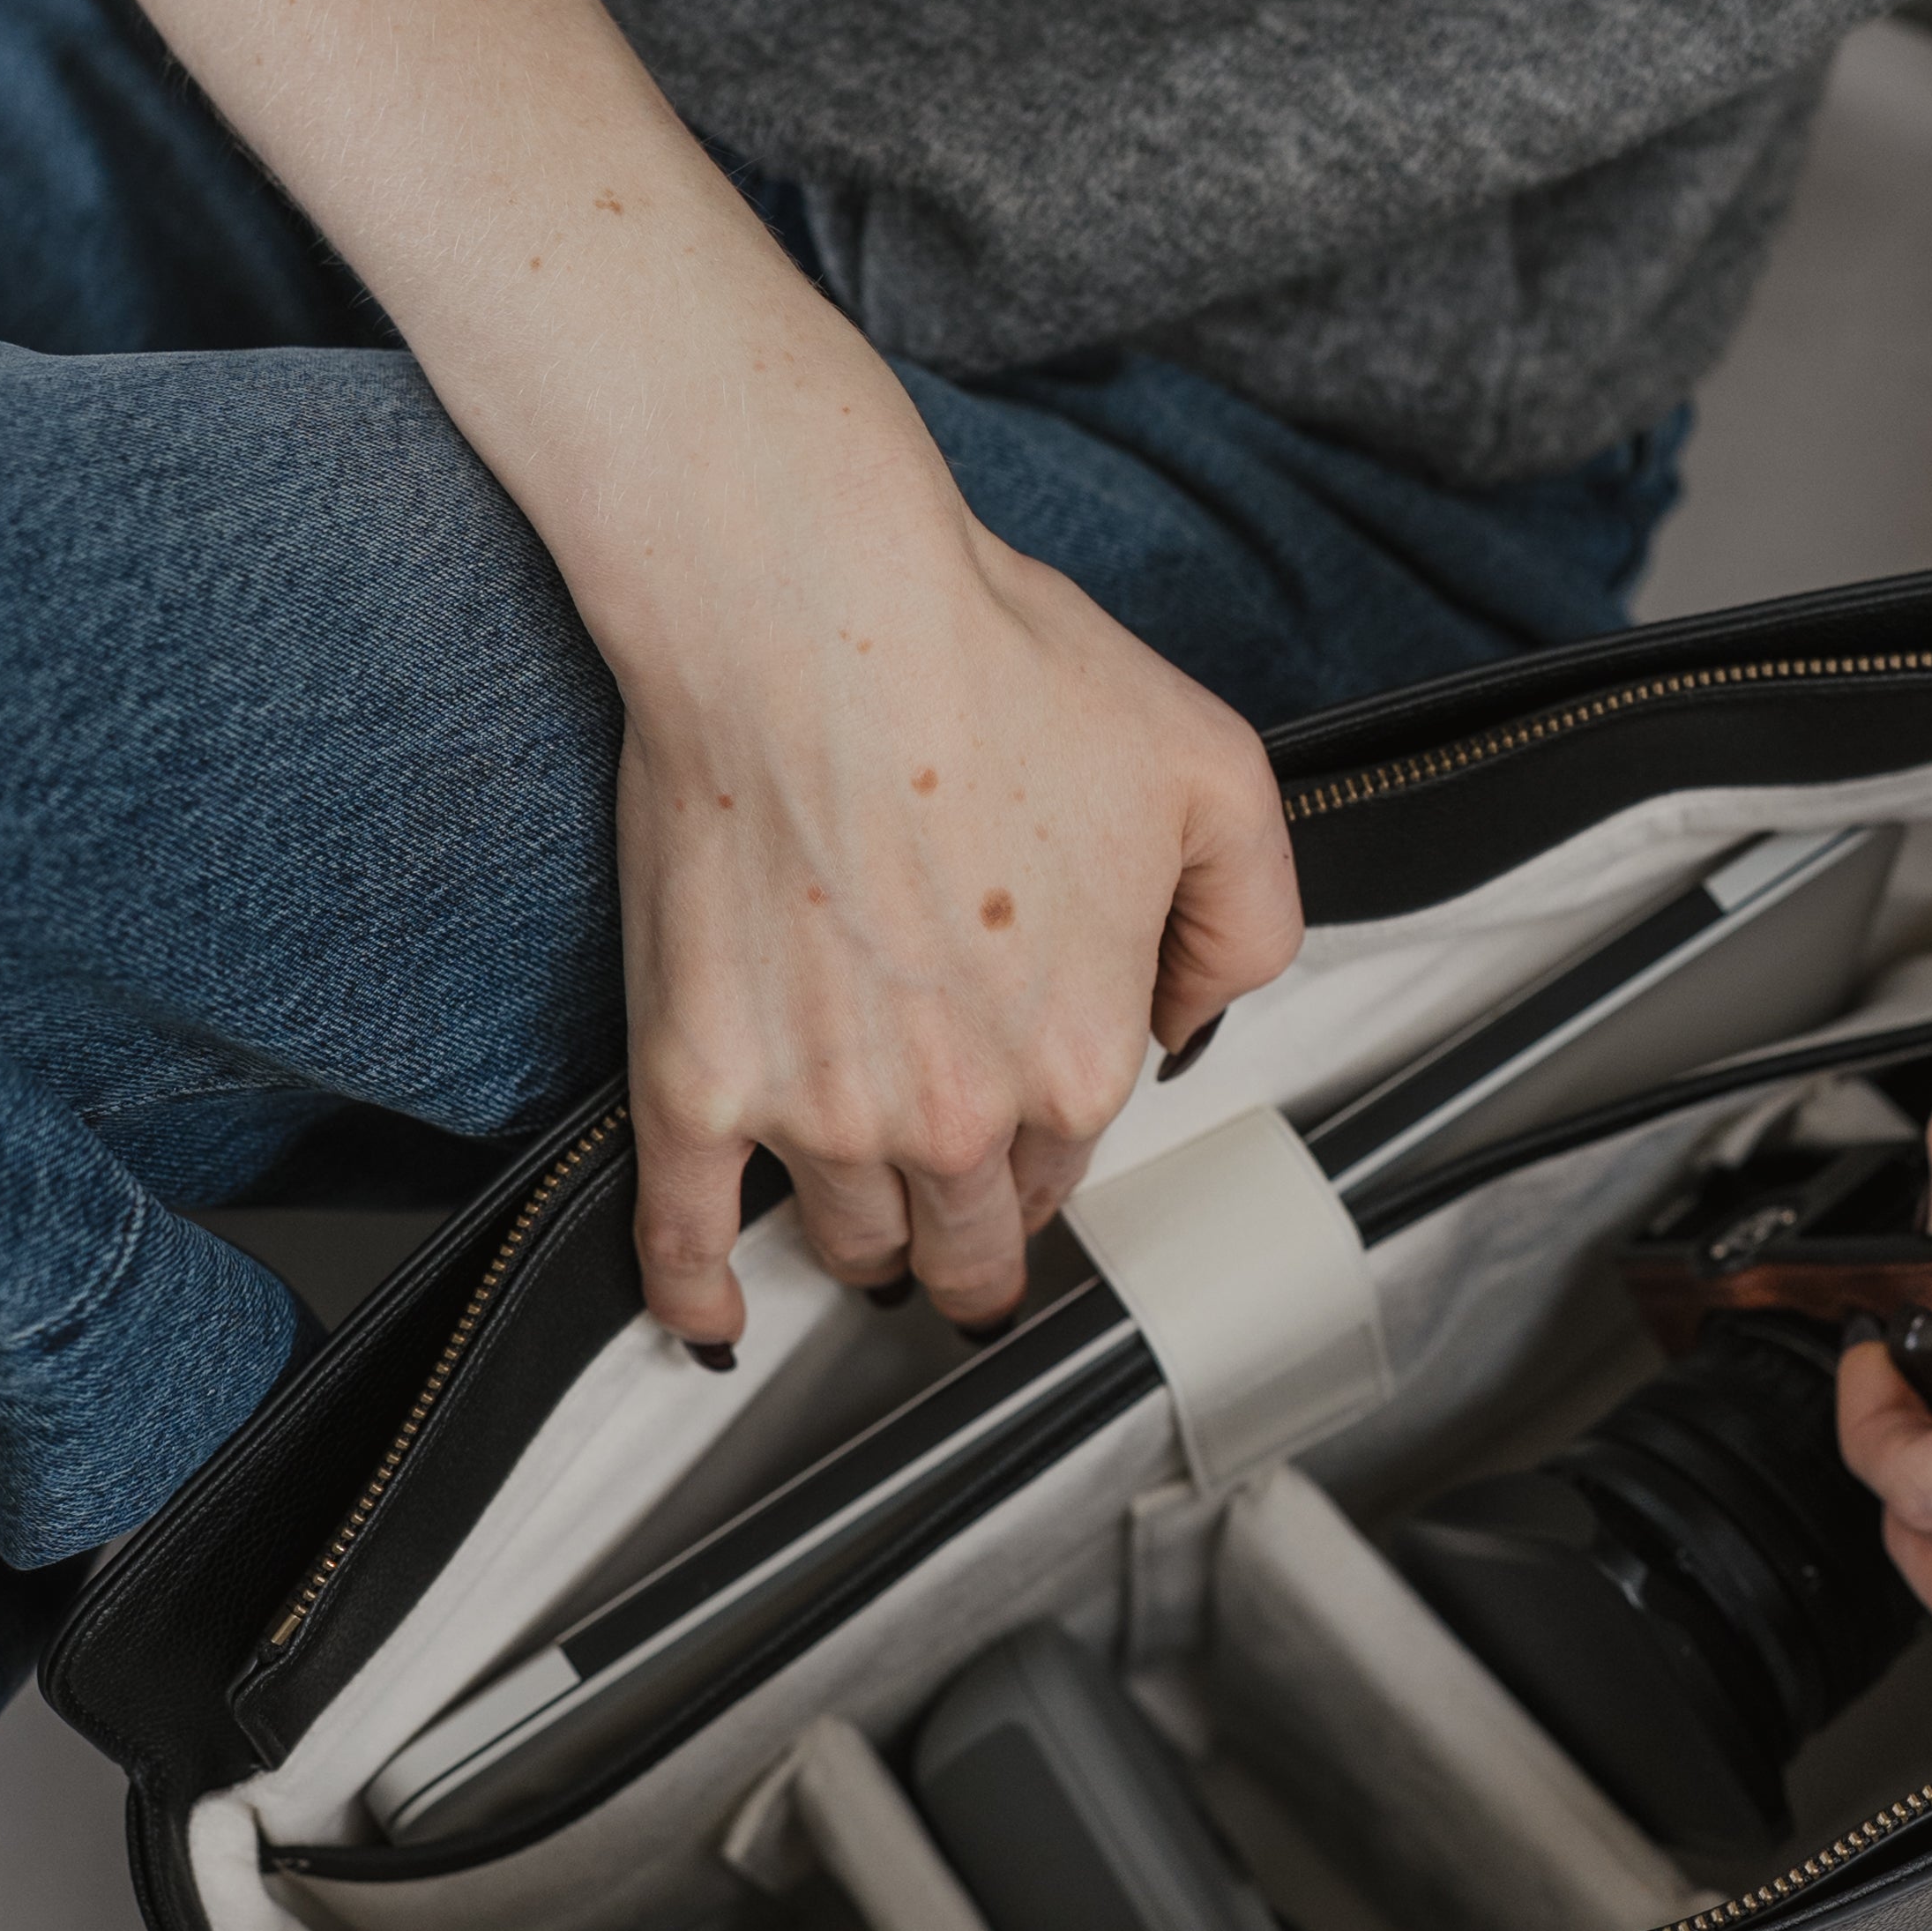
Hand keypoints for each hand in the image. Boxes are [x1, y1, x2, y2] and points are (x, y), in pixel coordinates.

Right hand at [613, 433, 1297, 1347]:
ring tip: (864, 1227)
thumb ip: (1247, 922)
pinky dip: (697, 1293)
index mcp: (1080, 1053)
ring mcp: (817, 1107)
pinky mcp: (695, 1079)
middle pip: (971, 1241)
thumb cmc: (997, 666)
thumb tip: (1200, 1018)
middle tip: (963, 1238)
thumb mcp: (1214, 777)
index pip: (1075, 1162)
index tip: (1027, 1134)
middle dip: (975, 1245)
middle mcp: (954, 1109)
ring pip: (852, 1244)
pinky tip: (711, 1320)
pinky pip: (684, 1236)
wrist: (812, 611)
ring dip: (866, 1245)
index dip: (1052, 1146)